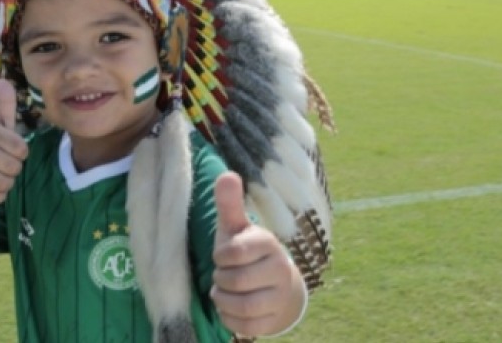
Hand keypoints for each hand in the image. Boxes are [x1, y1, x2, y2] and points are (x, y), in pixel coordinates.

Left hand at [212, 172, 303, 336]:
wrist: (277, 286)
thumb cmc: (247, 253)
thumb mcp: (235, 228)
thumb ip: (229, 204)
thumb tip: (227, 174)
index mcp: (268, 243)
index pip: (234, 252)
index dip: (220, 257)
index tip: (223, 256)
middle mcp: (280, 269)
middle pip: (236, 281)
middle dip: (221, 280)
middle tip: (222, 276)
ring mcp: (280, 296)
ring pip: (242, 306)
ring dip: (223, 300)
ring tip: (223, 292)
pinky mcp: (275, 320)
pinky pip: (247, 326)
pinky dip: (230, 319)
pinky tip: (230, 308)